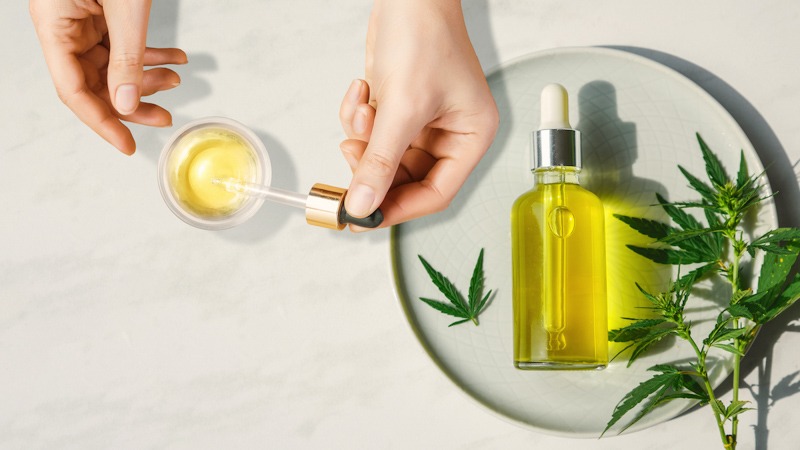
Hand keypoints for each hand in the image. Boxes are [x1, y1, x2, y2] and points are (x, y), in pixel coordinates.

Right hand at [30, 0, 186, 154]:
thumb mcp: (127, 10)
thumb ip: (126, 57)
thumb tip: (126, 103)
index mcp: (53, 25)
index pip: (72, 90)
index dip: (102, 122)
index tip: (127, 145)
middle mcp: (62, 26)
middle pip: (94, 82)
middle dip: (133, 101)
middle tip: (163, 117)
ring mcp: (80, 20)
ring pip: (113, 67)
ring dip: (147, 77)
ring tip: (175, 79)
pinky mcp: (99, 13)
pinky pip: (122, 45)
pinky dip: (150, 54)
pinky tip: (174, 58)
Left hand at [338, 0, 497, 228]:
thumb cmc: (424, 37)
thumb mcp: (401, 108)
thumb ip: (380, 162)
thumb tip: (363, 206)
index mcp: (470, 137)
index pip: (436, 192)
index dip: (398, 208)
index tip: (364, 218)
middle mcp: (450, 134)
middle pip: (405, 178)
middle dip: (373, 170)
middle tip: (350, 167)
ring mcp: (422, 122)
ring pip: (384, 156)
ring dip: (363, 141)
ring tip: (361, 113)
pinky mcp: (399, 108)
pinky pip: (373, 133)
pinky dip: (358, 119)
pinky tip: (360, 92)